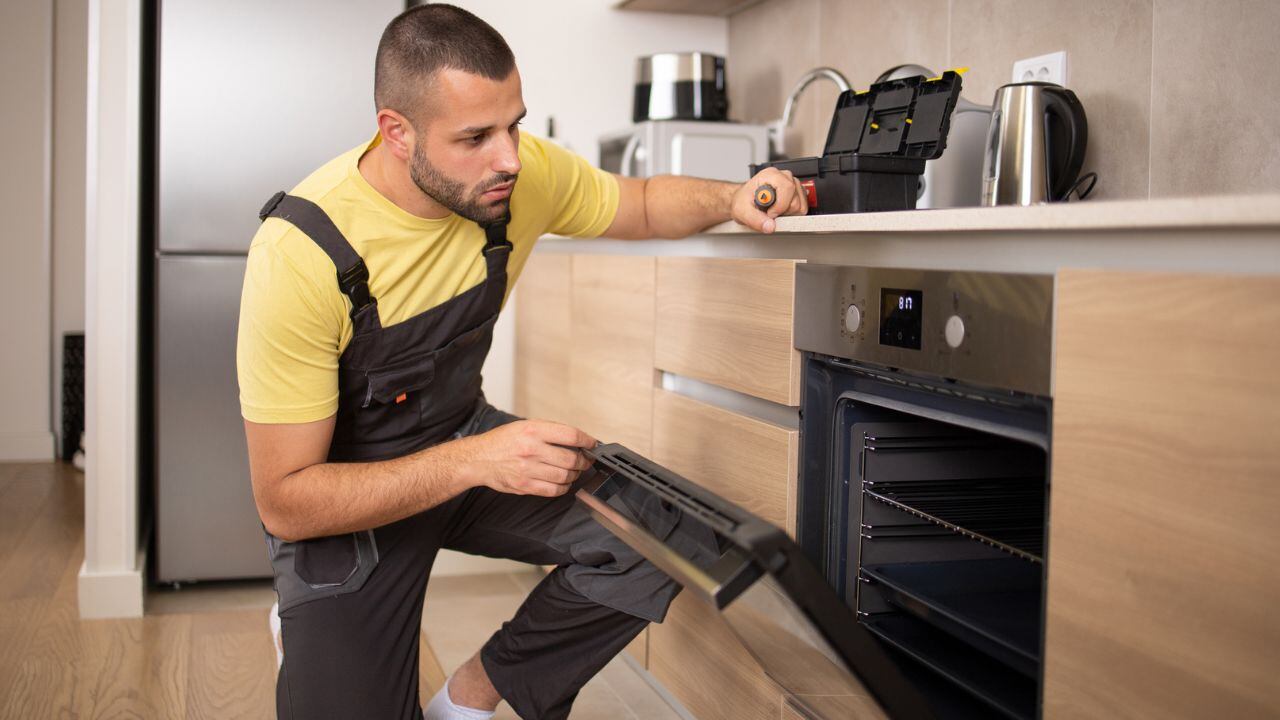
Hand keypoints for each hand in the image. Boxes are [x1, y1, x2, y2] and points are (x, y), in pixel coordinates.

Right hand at [454, 420, 596, 496]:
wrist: (478, 459)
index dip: (587, 441)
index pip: (570, 435)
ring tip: (573, 471)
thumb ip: (549, 432)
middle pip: (571, 458)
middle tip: (585, 460)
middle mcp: (531, 449)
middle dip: (583, 461)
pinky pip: (553, 490)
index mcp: (533, 431)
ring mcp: (528, 469)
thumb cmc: (501, 442)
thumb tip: (575, 439)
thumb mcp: (524, 426)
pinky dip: (563, 487)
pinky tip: (562, 482)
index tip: (592, 444)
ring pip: (565, 476)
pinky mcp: (525, 486)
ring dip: (574, 475)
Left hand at [731, 167, 807, 233]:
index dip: (780, 206)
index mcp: (771, 175)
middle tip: (769, 212)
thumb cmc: (743, 201)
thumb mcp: (742, 211)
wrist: (744, 201)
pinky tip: (780, 211)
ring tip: (774, 210)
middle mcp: (784, 176)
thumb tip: (770, 226)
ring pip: (800, 205)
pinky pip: (802, 208)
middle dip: (783, 212)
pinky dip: (792, 214)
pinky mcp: (798, 193)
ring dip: (787, 213)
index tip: (770, 213)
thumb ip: (755, 219)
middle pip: (795, 200)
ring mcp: (793, 184)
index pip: (787, 188)